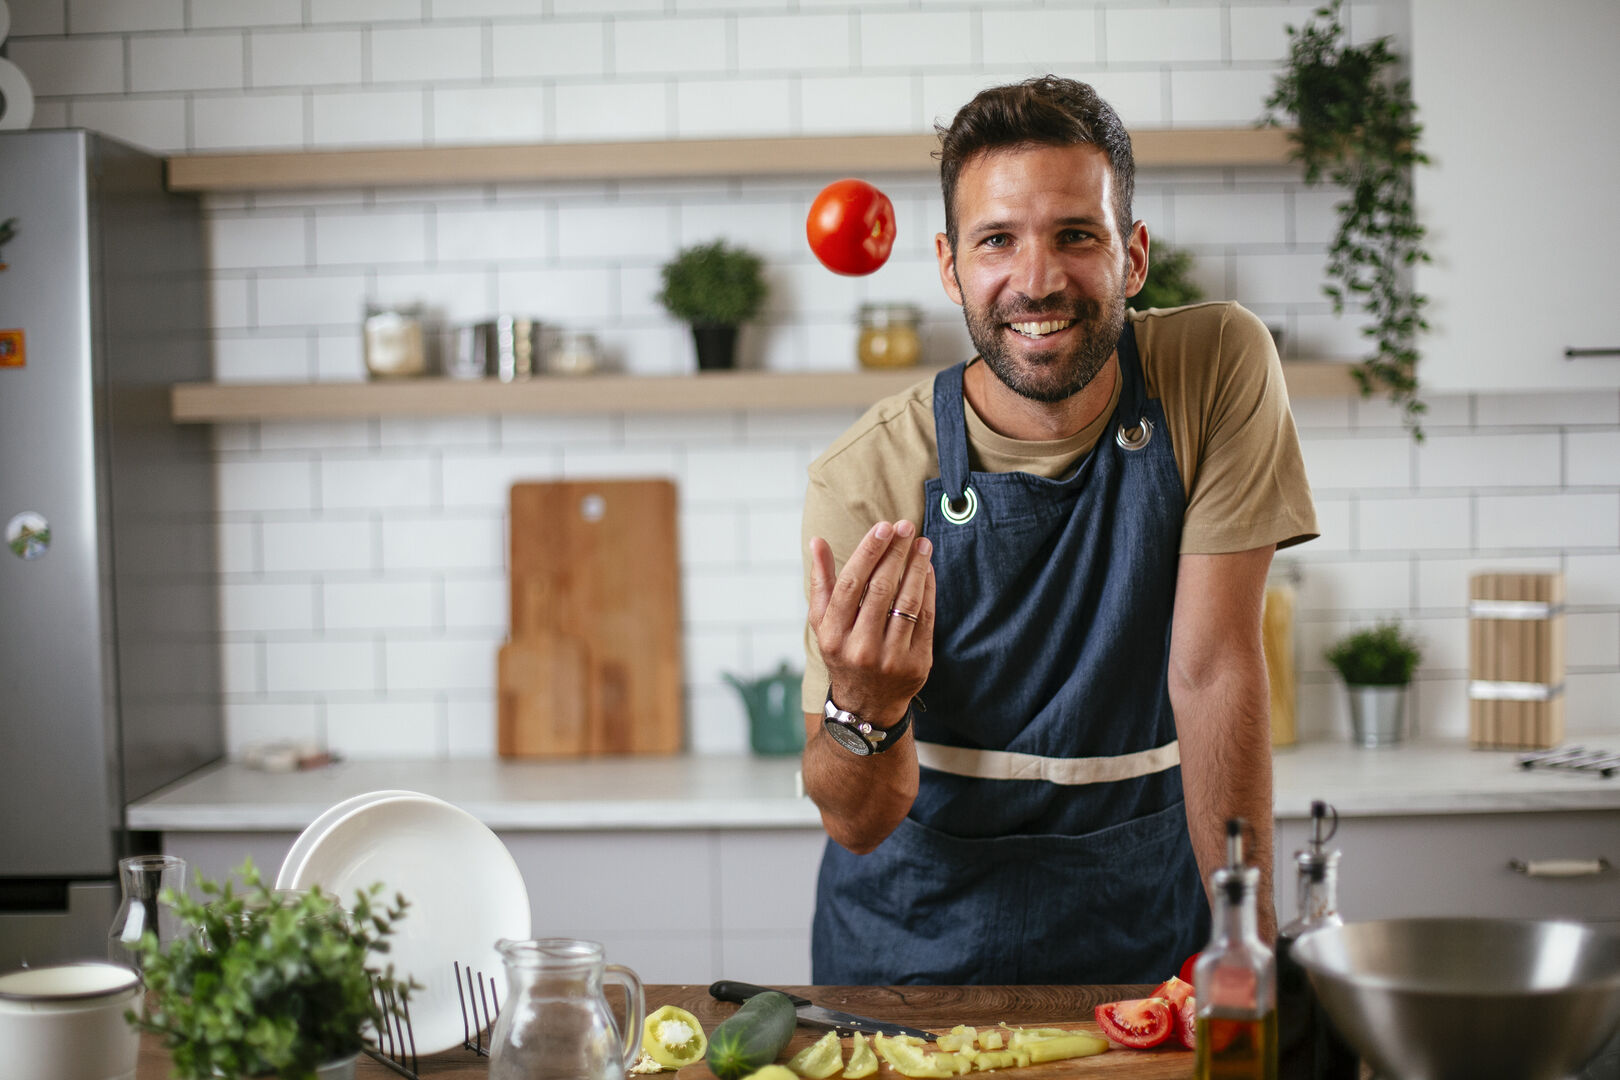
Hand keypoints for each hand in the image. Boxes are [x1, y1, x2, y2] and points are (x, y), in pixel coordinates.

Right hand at [808, 520, 934, 726]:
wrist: (866, 705)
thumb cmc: (843, 652)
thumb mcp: (823, 623)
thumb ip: (821, 582)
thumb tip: (817, 542)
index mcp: (833, 635)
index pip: (851, 585)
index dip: (868, 553)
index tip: (883, 528)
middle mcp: (860, 648)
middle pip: (881, 589)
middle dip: (896, 553)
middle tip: (906, 527)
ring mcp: (890, 658)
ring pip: (908, 603)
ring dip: (917, 567)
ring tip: (922, 544)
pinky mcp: (916, 664)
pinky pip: (926, 619)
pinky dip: (929, 590)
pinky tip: (928, 570)